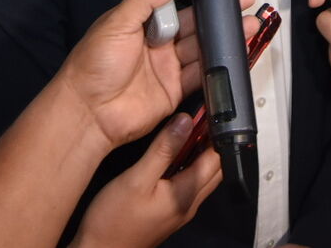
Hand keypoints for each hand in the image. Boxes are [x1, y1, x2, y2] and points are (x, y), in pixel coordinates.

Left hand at [57, 0, 257, 150]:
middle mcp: (156, 43)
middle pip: (194, 24)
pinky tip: (233, 55)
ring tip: (246, 24)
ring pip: (201, 48)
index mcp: (141, 22)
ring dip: (223, 37)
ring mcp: (166, 67)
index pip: (175, 1)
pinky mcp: (174, 90)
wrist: (89, 112)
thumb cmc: (91, 67)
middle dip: (218, 13)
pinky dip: (218, 66)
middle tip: (241, 1)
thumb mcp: (116, 22)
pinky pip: (201, 75)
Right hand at [71, 113, 221, 247]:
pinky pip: (188, 184)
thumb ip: (163, 150)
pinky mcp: (168, 212)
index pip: (216, 158)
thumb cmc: (113, 221)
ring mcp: (179, 209)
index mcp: (186, 193)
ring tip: (189, 130)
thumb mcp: (137, 179)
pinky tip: (172, 155)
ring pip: (202, 176)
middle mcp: (189, 203)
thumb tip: (186, 121)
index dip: (216, 133)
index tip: (211, 111)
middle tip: (202, 117)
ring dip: (201, 153)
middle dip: (213, 142)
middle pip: (214, 168)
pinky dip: (188, 166)